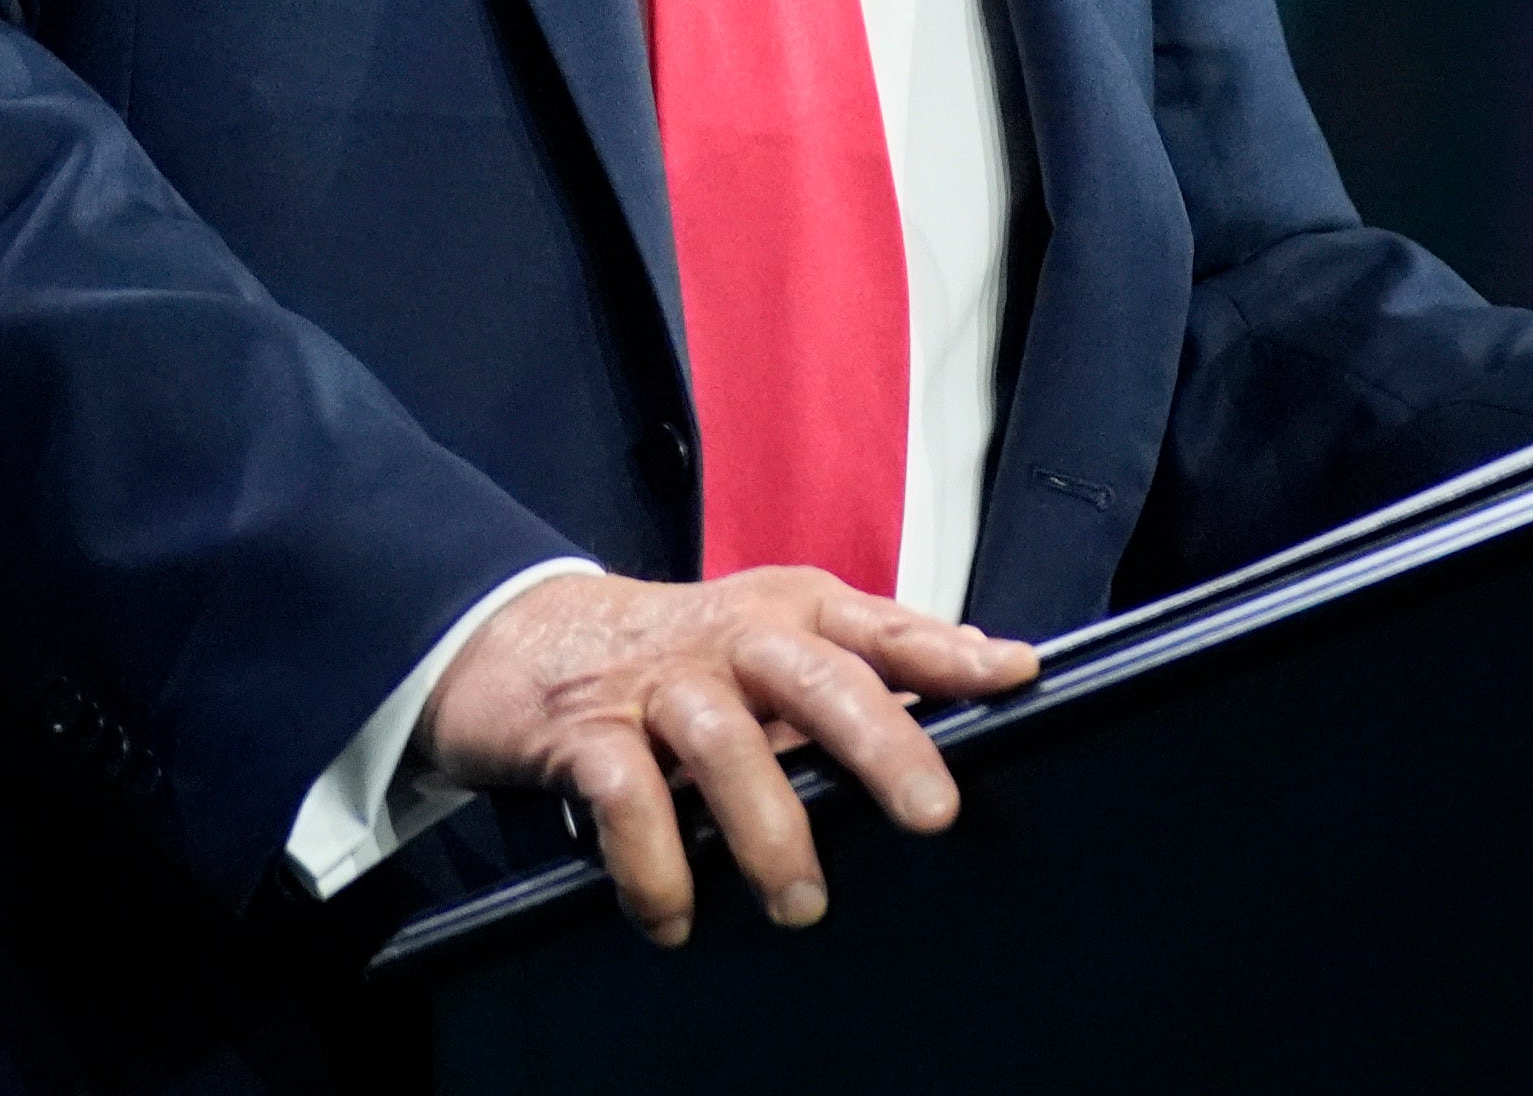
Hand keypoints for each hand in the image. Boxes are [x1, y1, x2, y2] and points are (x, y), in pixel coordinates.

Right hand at [420, 565, 1039, 944]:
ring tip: (801, 904)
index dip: (945, 649)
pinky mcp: (585, 732)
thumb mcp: (767, 639)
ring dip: (768, 829)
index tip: (1014, 675)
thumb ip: (862, 659)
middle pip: (814, 675)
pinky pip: (625, 796)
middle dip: (878, 741)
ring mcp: (657, 683)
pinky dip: (655, 865)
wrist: (518, 639)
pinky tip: (674, 918)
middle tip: (930, 814)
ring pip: (725, 742)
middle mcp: (729, 637)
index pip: (876, 625)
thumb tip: (982, 666)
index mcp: (785, 614)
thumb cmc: (674, 656)